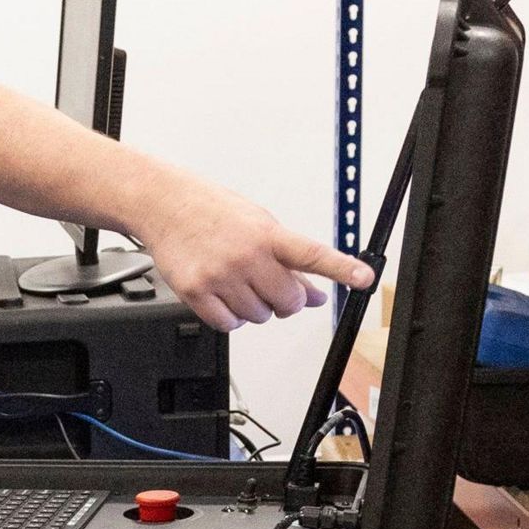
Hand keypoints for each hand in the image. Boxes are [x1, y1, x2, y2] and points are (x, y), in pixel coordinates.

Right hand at [139, 177, 373, 332]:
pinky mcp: (195, 292)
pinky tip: (223, 297)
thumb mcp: (258, 225)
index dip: (341, 268)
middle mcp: (246, 255)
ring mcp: (220, 275)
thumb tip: (315, 295)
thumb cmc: (211, 210)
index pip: (312, 254)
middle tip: (269, 286)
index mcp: (267, 235)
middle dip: (284, 300)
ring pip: (258, 317)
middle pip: (287, 302)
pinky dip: (230, 318)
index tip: (365, 278)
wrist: (163, 203)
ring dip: (255, 308)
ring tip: (238, 283)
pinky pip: (228, 324)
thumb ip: (288, 260)